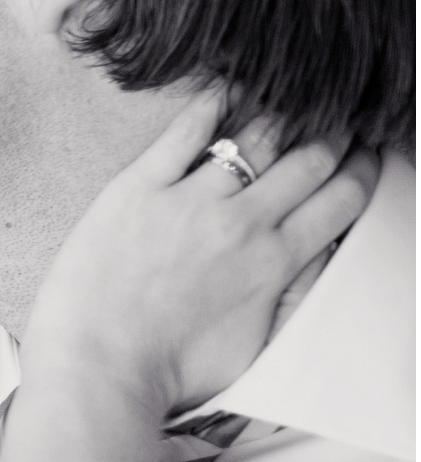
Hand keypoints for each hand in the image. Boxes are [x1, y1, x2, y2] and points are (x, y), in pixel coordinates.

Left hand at [20, 89, 380, 418]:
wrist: (96, 371)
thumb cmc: (167, 373)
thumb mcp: (254, 349)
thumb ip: (292, 299)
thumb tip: (318, 257)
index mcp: (275, 263)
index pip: (341, 198)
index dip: (361, 167)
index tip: (365, 152)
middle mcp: (241, 223)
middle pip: (309, 157)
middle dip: (334, 132)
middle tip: (338, 117)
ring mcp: (189, 200)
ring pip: (257, 135)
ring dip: (284, 113)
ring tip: (292, 100)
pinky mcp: (138, 188)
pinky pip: (186, 130)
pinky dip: (214, 101)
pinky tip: (229, 87)